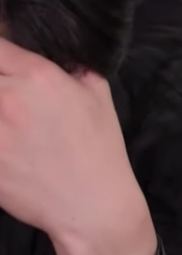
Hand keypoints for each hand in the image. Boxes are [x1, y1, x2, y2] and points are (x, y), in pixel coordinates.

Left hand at [0, 37, 157, 254]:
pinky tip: (7, 143)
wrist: (89, 203)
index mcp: (39, 77)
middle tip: (8, 97)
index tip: (3, 54)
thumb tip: (57, 51)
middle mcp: (8, 98)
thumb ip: (73, 66)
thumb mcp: (98, 94)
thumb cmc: (98, 147)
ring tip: (8, 122)